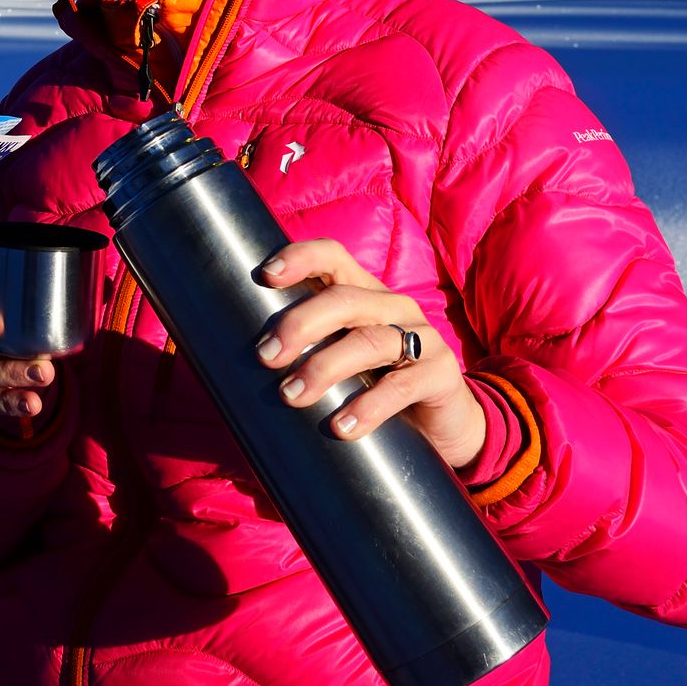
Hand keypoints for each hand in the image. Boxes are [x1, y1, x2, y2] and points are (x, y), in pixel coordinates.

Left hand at [253, 239, 485, 470]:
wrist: (445, 425)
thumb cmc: (377, 385)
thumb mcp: (343, 360)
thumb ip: (307, 351)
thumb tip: (241, 364)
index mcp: (363, 294)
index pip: (333, 257)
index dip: (301, 258)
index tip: (266, 276)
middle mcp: (392, 307)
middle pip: (344, 299)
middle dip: (300, 324)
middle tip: (266, 357)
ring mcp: (421, 337)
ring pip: (368, 341)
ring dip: (324, 367)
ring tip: (291, 396)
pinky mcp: (441, 373)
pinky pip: (402, 385)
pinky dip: (367, 407)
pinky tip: (341, 428)